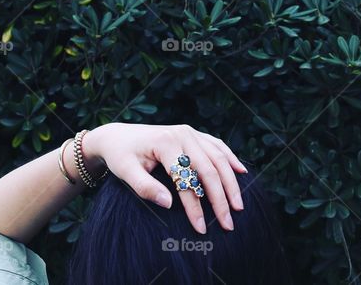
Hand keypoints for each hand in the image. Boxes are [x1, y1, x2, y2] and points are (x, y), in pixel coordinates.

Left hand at [82, 123, 247, 233]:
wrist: (118, 136)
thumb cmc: (121, 156)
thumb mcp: (125, 172)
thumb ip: (144, 187)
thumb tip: (168, 204)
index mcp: (166, 143)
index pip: (187, 180)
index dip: (195, 206)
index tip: (201, 229)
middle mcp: (182, 135)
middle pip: (210, 169)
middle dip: (221, 198)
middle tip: (228, 224)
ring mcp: (190, 132)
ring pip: (219, 158)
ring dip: (231, 182)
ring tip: (239, 206)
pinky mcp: (193, 134)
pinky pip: (217, 146)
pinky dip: (231, 158)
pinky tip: (242, 172)